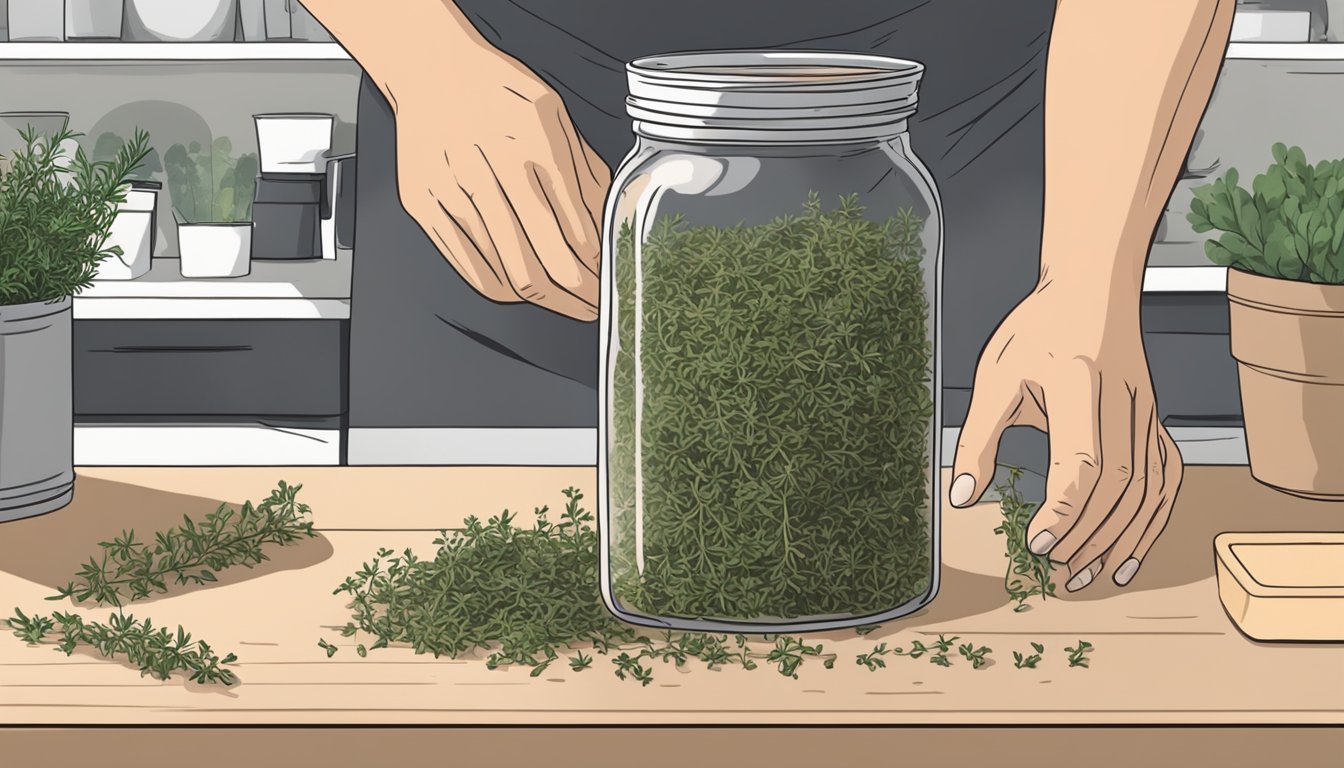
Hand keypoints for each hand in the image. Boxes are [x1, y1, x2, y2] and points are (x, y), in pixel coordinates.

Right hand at [385, 36, 610, 319]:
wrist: (429, 69)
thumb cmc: (497, 91)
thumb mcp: (556, 116)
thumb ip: (585, 171)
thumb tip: (612, 225)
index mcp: (534, 146)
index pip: (576, 235)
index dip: (598, 271)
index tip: (611, 284)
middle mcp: (491, 171)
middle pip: (544, 266)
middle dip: (578, 298)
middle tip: (595, 308)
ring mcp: (453, 193)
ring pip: (508, 275)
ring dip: (546, 300)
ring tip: (567, 304)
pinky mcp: (425, 208)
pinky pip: (471, 269)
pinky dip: (504, 289)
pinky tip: (525, 290)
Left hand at [949, 284, 1183, 590]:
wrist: (1091, 288)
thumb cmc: (1039, 328)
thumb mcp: (994, 374)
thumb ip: (977, 436)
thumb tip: (962, 495)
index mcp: (1080, 385)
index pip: (1084, 463)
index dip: (1065, 510)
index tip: (1038, 542)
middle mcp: (1124, 402)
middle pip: (1119, 485)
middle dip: (1088, 534)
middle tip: (1056, 568)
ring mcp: (1148, 413)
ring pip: (1149, 489)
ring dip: (1122, 538)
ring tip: (1090, 576)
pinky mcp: (1157, 421)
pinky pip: (1166, 479)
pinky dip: (1152, 521)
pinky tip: (1129, 554)